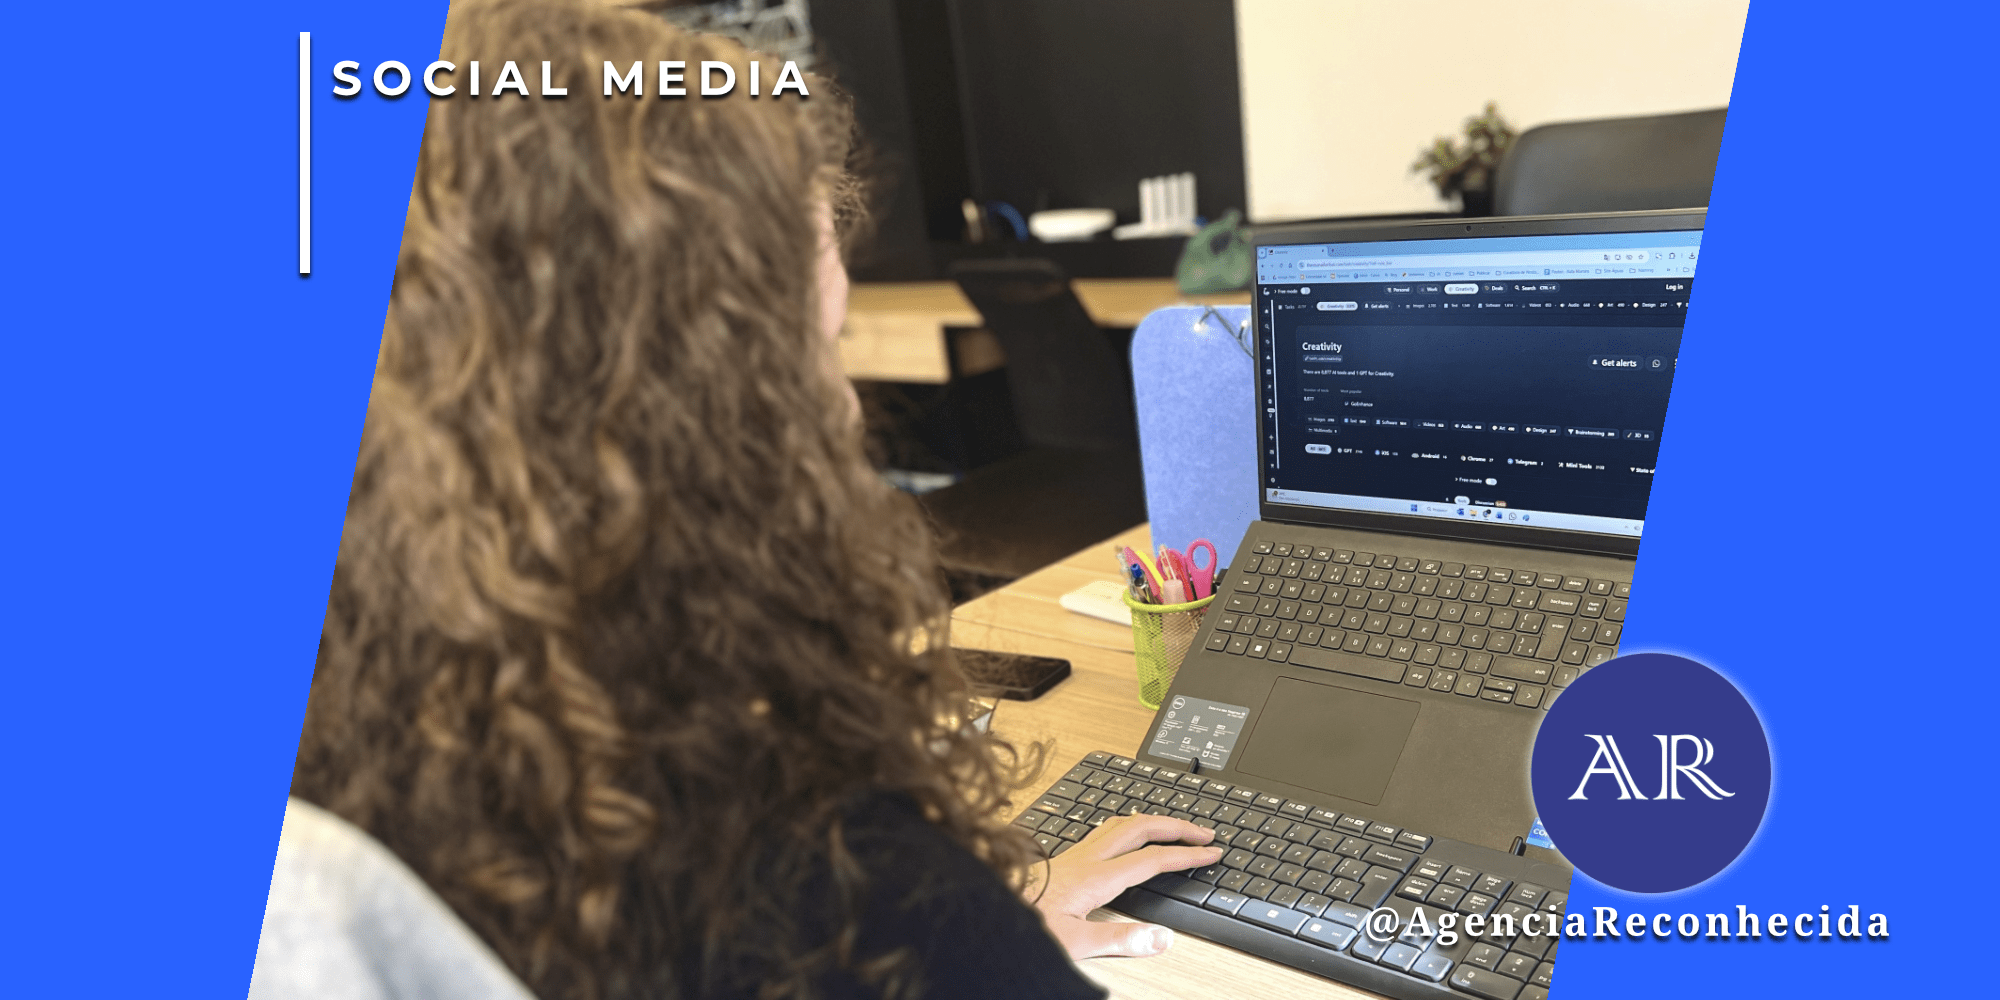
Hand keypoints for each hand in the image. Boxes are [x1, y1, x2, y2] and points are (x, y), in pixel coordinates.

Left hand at [1027, 813, 1223, 959]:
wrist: (992, 907)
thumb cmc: (1027, 924)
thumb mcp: (1075, 943)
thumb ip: (1120, 940)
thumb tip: (1162, 938)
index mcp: (1097, 877)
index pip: (1152, 858)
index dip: (1186, 854)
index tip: (1211, 851)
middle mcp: (1088, 858)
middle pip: (1141, 828)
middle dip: (1177, 826)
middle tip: (1204, 832)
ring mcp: (1076, 853)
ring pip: (1122, 823)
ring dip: (1153, 821)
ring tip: (1174, 826)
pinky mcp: (1066, 856)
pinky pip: (1105, 829)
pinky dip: (1129, 825)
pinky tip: (1127, 833)